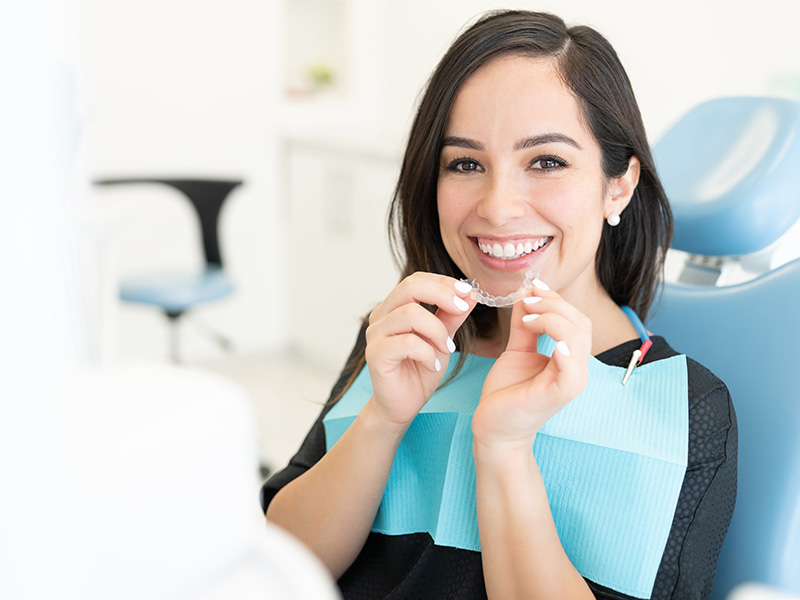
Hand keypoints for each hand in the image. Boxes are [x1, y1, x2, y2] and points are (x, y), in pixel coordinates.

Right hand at [365, 272, 475, 427]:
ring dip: (437, 331)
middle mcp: (381, 316)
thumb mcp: (442, 339)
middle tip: (462, 309)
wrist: (403, 405)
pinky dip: (427, 353)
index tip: (469, 293)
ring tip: (447, 349)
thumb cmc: (420, 371)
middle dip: (442, 295)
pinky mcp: (375, 354)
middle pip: (410, 287)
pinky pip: (407, 343)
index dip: (443, 283)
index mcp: (395, 307)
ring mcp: (375, 335)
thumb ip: (452, 316)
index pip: (417, 280)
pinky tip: (434, 365)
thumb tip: (471, 293)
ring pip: (411, 314)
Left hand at [473, 281, 590, 448]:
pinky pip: (572, 370)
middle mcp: (576, 368)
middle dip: (554, 304)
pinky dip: (564, 349)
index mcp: (570, 357)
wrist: (494, 427)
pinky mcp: (558, 395)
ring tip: (528, 318)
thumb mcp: (517, 350)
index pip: (575, 318)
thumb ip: (525, 325)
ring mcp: (571, 382)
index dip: (555, 299)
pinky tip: (547, 337)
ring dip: (552, 319)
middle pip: (580, 323)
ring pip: (577, 338)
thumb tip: (528, 294)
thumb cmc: (507, 392)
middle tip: (527, 301)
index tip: (532, 287)